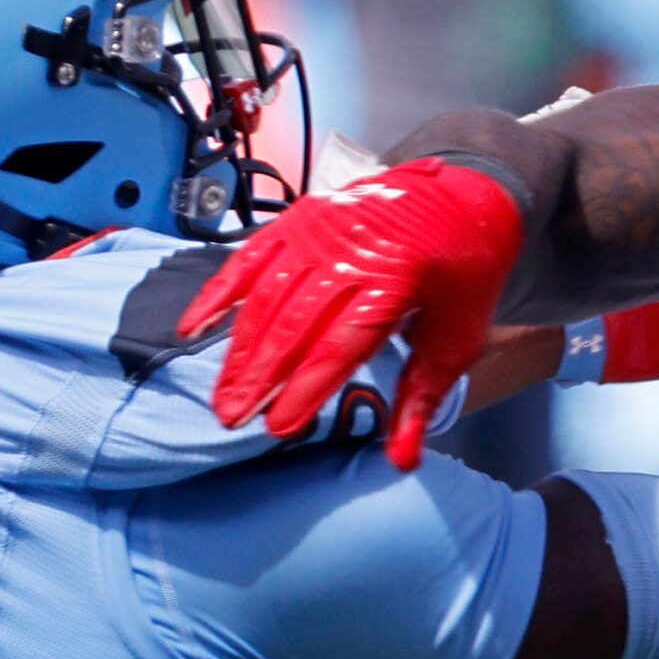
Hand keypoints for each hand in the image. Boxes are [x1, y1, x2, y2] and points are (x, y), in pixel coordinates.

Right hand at [181, 156, 524, 467]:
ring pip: (264, 295)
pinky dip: (218, 293)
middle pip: (292, 322)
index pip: (339, 344)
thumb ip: (423, 400)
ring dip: (239, 348)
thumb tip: (401, 461)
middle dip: (259, 376)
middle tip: (232, 418)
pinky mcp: (297, 221)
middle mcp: (349, 251)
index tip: (278, 427)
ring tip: (223, 394)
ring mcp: (318, 231)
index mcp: (394, 280)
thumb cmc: (461, 276)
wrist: (464, 197)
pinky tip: (194, 328)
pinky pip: (248, 259)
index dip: (305, 388)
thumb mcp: (457, 340)